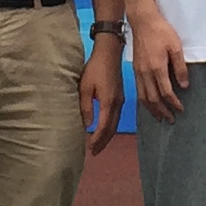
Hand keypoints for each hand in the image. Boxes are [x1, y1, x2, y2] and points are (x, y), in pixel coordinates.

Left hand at [81, 33, 126, 151]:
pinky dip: (110, 127)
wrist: (109, 53)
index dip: (97, 139)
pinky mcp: (119, 96)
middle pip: (112, 128)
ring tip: (99, 145)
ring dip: (107, 136)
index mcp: (108, 102)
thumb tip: (88, 125)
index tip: (90, 148)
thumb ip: (86, 106)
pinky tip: (105, 129)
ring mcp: (120, 100)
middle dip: (103, 141)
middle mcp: (117, 104)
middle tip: (94, 152)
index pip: (104, 126)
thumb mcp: (85, 86)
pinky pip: (116, 117)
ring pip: (115, 123)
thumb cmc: (95, 68)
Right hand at [129, 10, 190, 122]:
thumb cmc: (161, 31)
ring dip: (152, 110)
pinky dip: (144, 101)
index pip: (166, 92)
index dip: (174, 103)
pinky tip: (148, 103)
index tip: (181, 109)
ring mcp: (138, 72)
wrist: (143, 21)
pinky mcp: (135, 69)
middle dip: (162, 111)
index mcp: (157, 68)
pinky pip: (138, 90)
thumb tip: (184, 86)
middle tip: (170, 120)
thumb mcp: (176, 46)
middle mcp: (146, 73)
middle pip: (153, 99)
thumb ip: (180, 67)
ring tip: (159, 117)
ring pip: (143, 97)